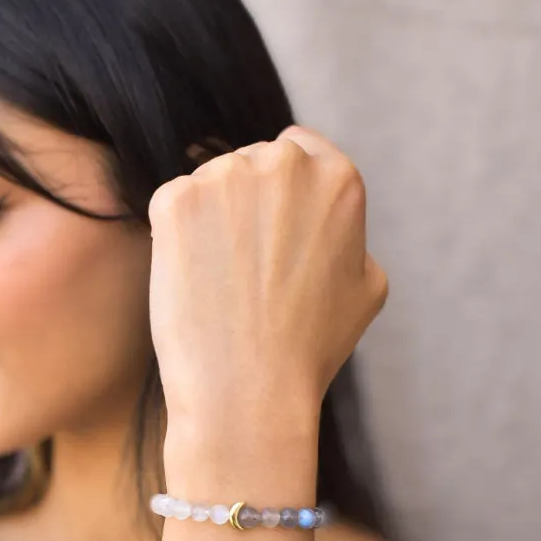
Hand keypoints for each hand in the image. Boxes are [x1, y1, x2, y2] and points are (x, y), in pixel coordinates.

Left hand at [147, 125, 388, 423]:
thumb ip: (352, 235)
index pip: (301, 150)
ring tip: (223, 284)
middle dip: (246, 204)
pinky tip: (196, 283)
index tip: (274, 231)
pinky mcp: (175, 200)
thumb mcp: (367, 287)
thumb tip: (330, 220)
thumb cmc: (310, 350)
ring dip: (211, 220)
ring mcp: (225, 176)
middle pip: (252, 163)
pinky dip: (176, 239)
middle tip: (247, 270)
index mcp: (338, 178)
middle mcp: (284, 164)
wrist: (250, 391)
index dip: (283, 193)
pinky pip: (172, 206)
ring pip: (210, 184)